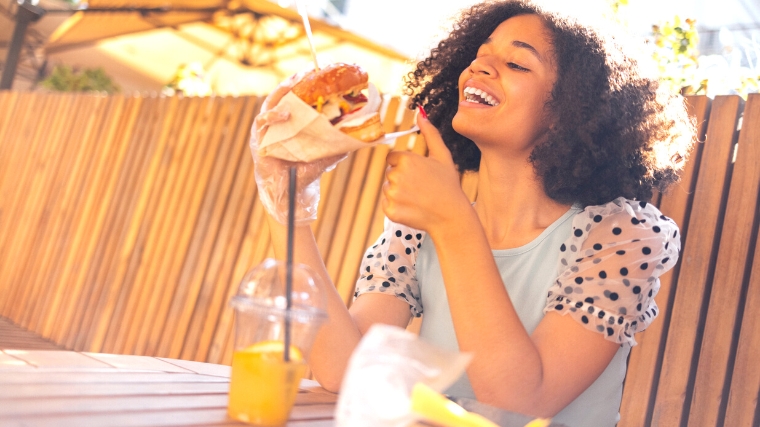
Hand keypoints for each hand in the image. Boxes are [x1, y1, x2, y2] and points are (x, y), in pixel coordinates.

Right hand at [250, 73, 344, 224]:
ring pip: (270, 104)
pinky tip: (284, 112)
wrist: (292, 194)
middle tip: (305, 70)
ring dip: (281, 93)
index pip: (294, 97)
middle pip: (281, 96)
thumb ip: (338, 144)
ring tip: (294, 85)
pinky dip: (272, 116)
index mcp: (290, 122)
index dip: (302, 82)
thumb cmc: (304, 171)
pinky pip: (262, 123)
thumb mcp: (325, 154)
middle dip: (292, 81)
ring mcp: (266, 131)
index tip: (315, 70)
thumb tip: (361, 137)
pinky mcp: (259, 141)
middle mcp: (276, 123)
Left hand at [382, 112, 471, 232]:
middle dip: (402, 179)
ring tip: (418, 199)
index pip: (393, 158)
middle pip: (390, 173)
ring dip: (399, 193)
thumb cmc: (449, 185)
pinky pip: (387, 205)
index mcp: (406, 160)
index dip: (405, 166)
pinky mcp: (390, 210)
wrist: (451, 217)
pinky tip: (413, 209)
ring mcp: (392, 194)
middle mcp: (396, 175)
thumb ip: (430, 133)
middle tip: (421, 188)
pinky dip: (397, 208)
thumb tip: (421, 112)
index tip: (419, 175)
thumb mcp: (442, 156)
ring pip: (388, 189)